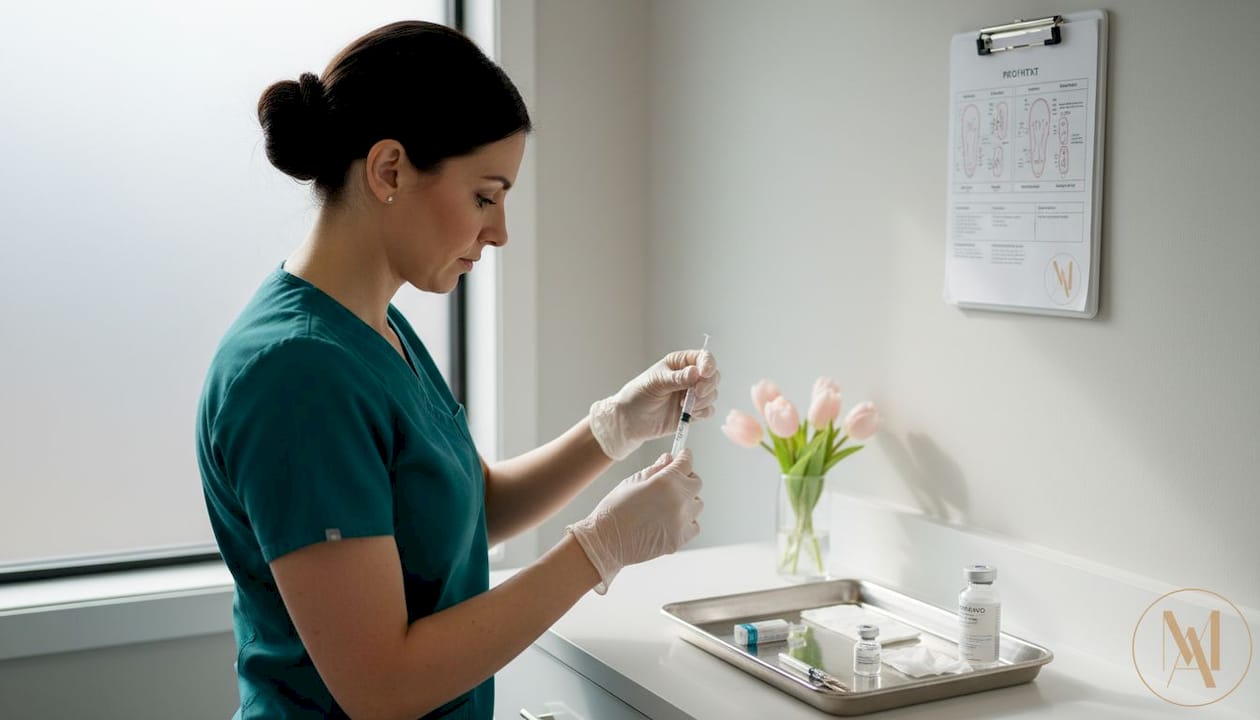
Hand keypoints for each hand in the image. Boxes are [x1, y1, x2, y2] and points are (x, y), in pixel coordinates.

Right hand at [565, 450, 703, 593]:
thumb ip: (655, 469)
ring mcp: (681, 522)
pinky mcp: (679, 539)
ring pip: (697, 505)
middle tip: (676, 479)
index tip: (684, 455)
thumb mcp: (633, 481)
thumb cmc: (614, 510)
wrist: (607, 541)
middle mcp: (678, 501)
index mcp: (666, 482)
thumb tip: (668, 459)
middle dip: (687, 478)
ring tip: (671, 503)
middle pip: (696, 483)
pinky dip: (687, 521)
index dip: (685, 456)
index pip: (686, 463)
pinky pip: (694, 525)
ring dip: (688, 500)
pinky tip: (673, 520)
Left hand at [588, 348, 719, 460]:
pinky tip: (689, 414)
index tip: (704, 373)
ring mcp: (692, 395)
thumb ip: (677, 378)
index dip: (708, 364)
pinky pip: (708, 410)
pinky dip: (702, 412)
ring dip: (703, 400)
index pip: (703, 358)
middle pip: (713, 376)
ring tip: (684, 405)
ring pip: (712, 394)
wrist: (630, 420)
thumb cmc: (638, 395)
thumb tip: (695, 372)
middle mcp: (689, 377)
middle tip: (695, 393)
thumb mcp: (655, 382)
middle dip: (707, 385)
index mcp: (680, 363)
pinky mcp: (692, 412)